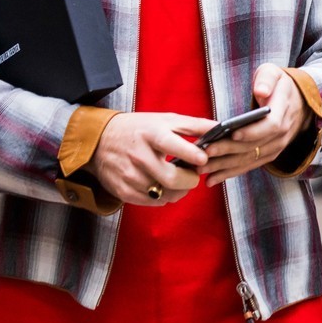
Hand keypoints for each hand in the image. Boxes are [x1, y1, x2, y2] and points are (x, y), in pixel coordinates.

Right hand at [91, 111, 215, 205]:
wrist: (99, 140)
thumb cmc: (139, 129)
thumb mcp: (165, 120)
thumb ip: (195, 125)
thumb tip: (221, 127)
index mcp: (151, 134)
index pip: (173, 145)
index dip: (191, 155)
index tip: (203, 160)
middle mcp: (139, 156)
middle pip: (172, 179)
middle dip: (190, 180)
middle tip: (194, 174)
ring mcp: (130, 176)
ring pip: (165, 194)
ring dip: (179, 190)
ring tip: (179, 179)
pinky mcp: (124, 191)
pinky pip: (154, 202)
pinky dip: (165, 196)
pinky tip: (164, 185)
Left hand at [197, 65, 312, 186]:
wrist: (298, 103)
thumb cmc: (278, 85)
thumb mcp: (274, 73)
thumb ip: (267, 80)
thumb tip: (261, 91)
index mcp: (283, 111)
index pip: (271, 125)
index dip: (253, 131)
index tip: (233, 133)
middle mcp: (282, 134)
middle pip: (254, 147)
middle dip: (228, 151)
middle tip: (205, 153)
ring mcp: (276, 147)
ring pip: (249, 160)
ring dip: (225, 167)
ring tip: (202, 170)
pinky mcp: (268, 155)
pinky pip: (249, 166)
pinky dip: (230, 173)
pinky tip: (212, 179)